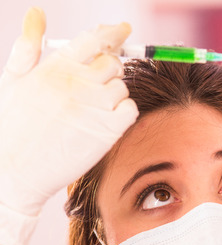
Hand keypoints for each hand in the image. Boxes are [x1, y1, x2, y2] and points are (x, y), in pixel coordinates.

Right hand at [0, 7, 137, 244]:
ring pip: (122, 87)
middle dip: (109, 68)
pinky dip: (124, 111)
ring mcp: (96, 106)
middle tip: (96, 84)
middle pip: (113, 63)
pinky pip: (130, 109)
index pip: (95, 38)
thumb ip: (28, 46)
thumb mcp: (12, 80)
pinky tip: (106, 119)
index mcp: (57, 67)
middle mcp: (80, 83)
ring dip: (113, 93)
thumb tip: (37, 12)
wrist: (14, 172)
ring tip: (91, 109)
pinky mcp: (108, 130)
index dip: (112, 32)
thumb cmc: (11, 126)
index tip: (122, 29)